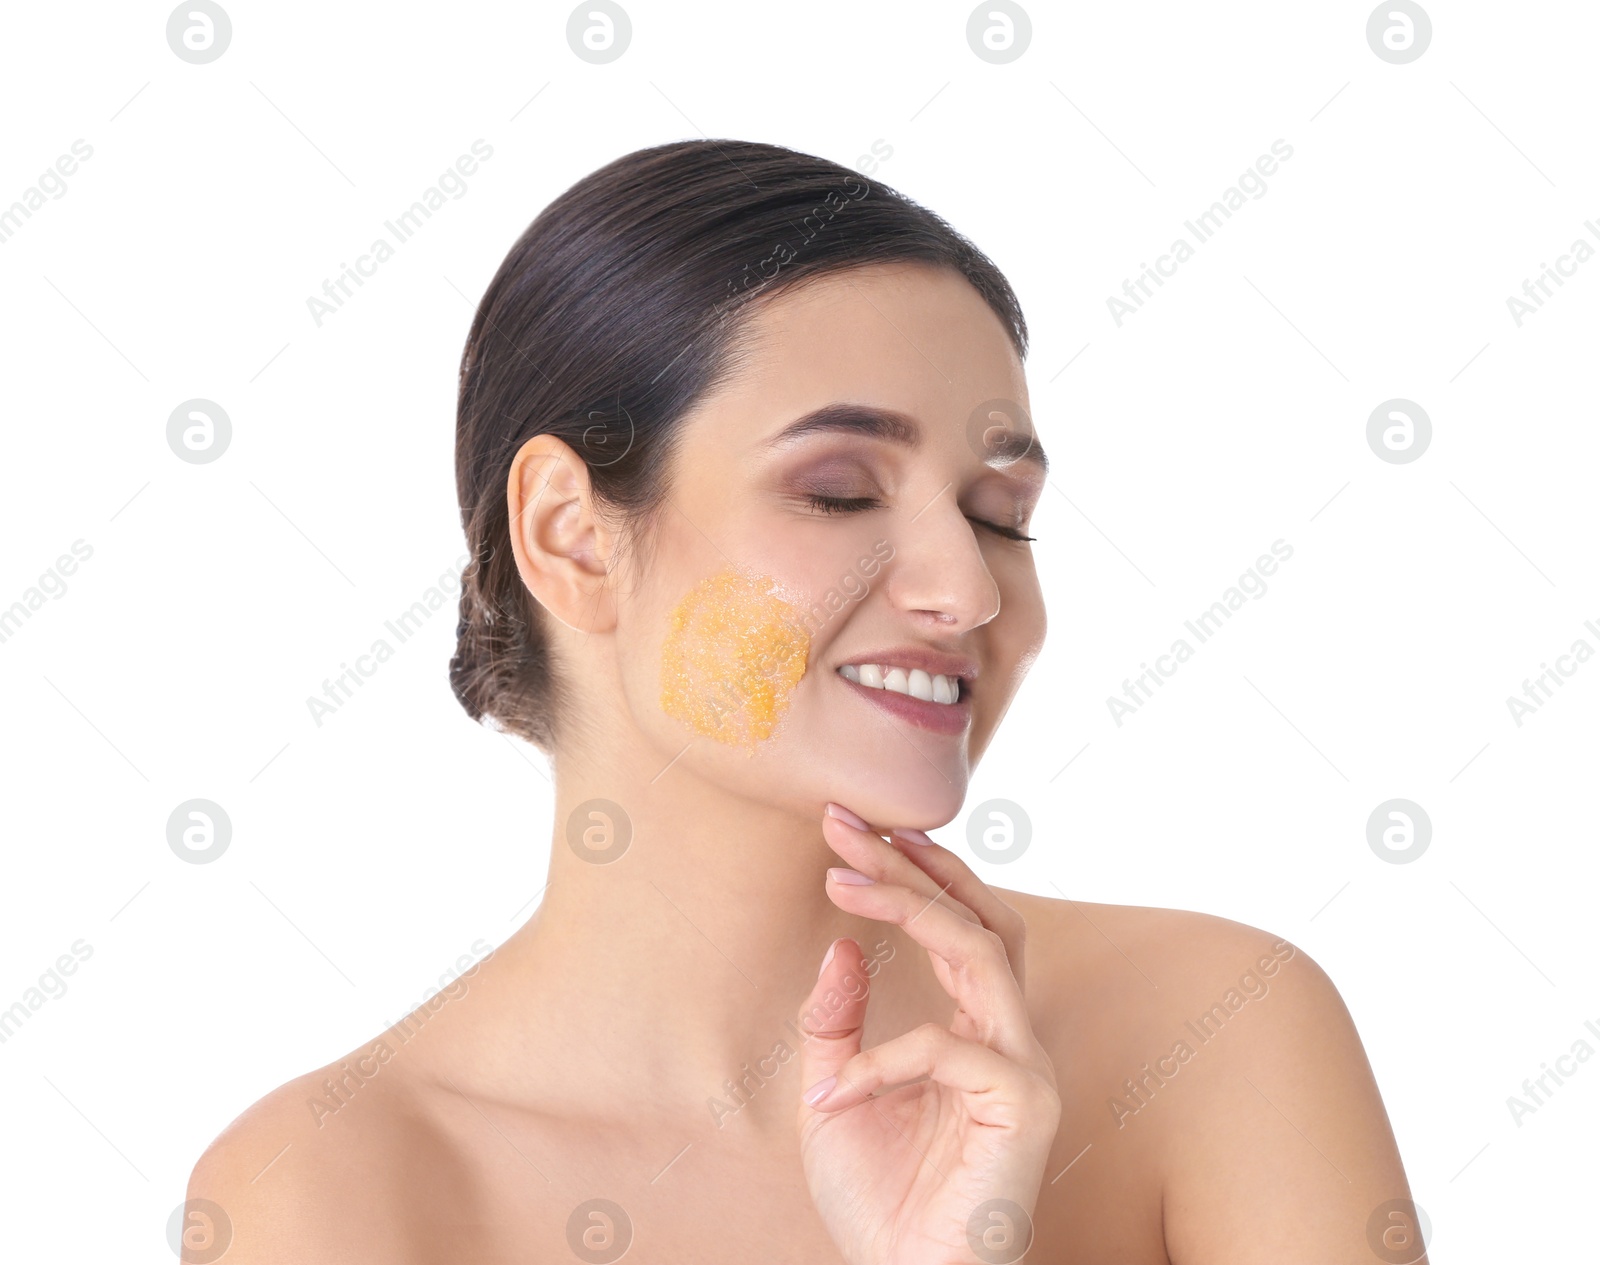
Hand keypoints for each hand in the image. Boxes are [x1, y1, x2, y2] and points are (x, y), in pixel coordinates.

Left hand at [795, 803, 1060, 1264]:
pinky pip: (952, 1049)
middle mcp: (1008, 1036)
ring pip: (984, 951)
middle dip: (913, 863)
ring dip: (910, 907)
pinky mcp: (1026, 1105)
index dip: (909, 871)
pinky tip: (837, 1090)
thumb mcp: (834, 1092)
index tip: (847, 829)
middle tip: (845, 823)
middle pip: (979, 917)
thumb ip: (838, 1021)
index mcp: (971, 1028)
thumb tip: (840, 946)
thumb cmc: (879, 1201)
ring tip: (842, 882)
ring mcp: (1025, 1067)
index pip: (957, 925)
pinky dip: (885, 1057)